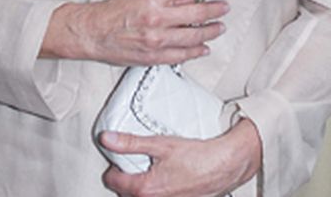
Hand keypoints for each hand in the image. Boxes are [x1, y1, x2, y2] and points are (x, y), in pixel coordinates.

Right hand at [42, 0, 229, 66]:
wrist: (94, 32)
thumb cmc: (115, 10)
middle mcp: (158, 17)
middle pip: (198, 12)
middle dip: (216, 9)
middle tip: (225, 7)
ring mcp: (157, 39)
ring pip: (194, 35)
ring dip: (211, 30)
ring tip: (220, 26)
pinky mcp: (155, 56)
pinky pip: (183, 55)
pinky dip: (196, 50)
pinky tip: (204, 47)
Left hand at [100, 119, 261, 195]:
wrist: (224, 166)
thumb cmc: (195, 155)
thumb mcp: (160, 144)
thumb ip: (130, 142)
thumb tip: (106, 138)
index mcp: (144, 189)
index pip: (113, 181)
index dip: (113, 165)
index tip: (118, 155)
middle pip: (126, 193)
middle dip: (126, 176)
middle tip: (134, 159)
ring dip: (140, 185)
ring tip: (149, 166)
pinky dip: (156, 189)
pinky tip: (165, 175)